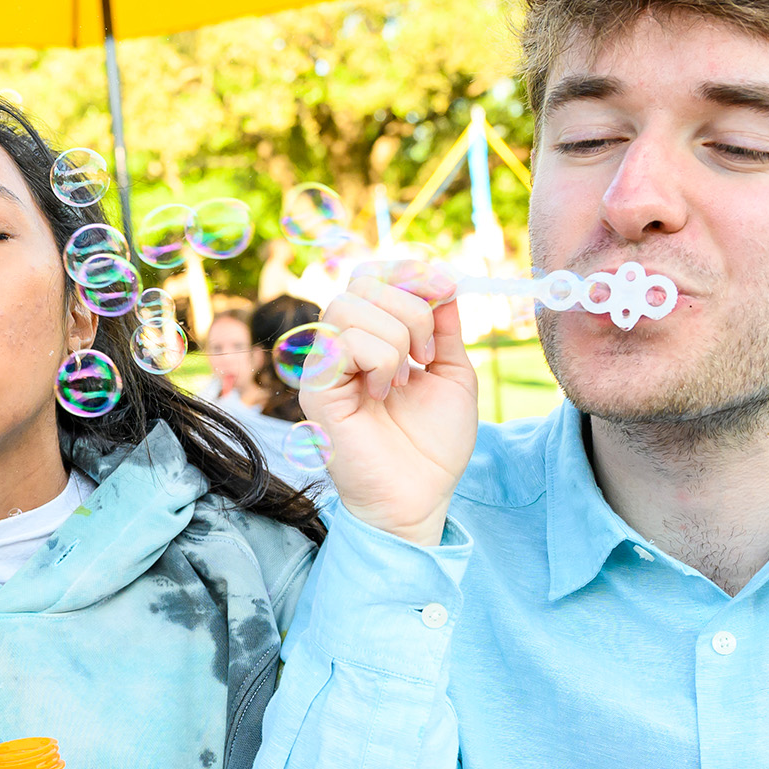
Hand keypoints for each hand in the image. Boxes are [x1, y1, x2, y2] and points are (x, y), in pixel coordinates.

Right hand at [303, 263, 477, 545]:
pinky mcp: (316, 390)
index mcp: (372, 336)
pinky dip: (379, 361)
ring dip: (396, 339)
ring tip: (404, 379)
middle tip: (426, 355)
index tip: (447, 292)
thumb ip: (445, 324)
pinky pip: (343, 342)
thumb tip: (442, 278)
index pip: (373, 274)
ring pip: (350, 307)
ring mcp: (325, 366)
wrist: (420, 495)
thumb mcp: (452, 370)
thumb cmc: (433, 443)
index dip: (411, 273)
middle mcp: (342, 345)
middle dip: (411, 309)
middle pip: (362, 281)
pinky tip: (384, 393)